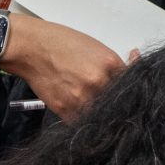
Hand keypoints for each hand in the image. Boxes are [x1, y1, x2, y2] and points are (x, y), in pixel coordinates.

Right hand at [2, 19, 126, 122]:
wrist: (31, 48)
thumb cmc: (61, 43)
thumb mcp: (95, 48)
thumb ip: (112, 66)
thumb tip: (123, 78)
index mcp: (109, 63)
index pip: (132, 84)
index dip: (133, 89)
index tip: (133, 91)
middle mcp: (98, 82)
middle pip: (120, 102)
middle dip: (119, 103)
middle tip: (116, 103)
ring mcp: (82, 98)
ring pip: (103, 115)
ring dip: (103, 113)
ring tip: (95, 106)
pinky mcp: (65, 110)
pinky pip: (83, 121)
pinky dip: (85, 118)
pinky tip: (83, 109)